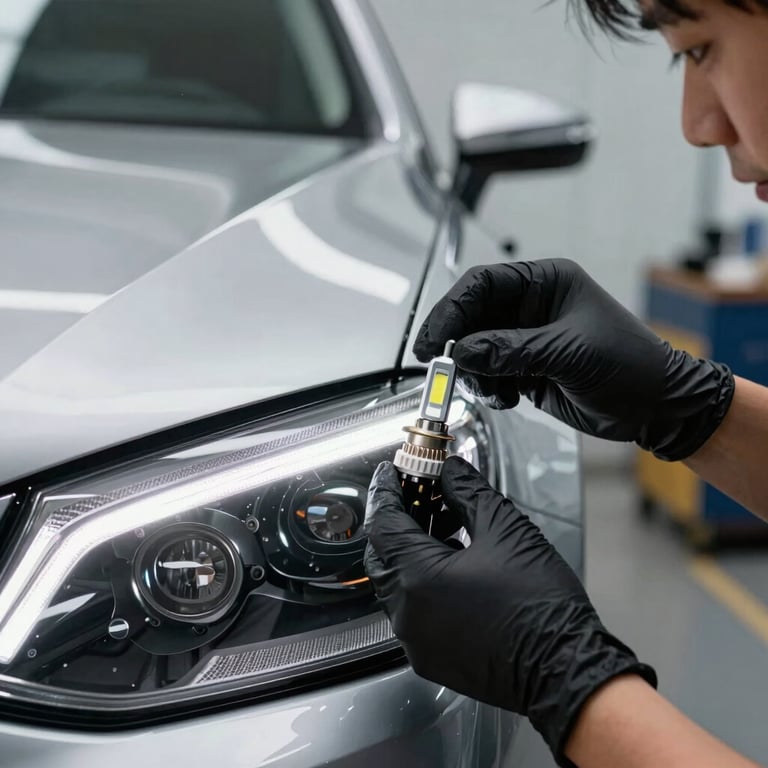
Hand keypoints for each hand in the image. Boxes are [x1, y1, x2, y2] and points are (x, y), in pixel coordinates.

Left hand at [364, 457, 655, 765]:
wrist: (564, 667)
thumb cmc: (539, 604)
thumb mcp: (505, 529)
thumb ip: (468, 493)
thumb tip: (451, 472)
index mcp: (418, 577)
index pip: (383, 523)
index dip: (385, 491)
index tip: (390, 473)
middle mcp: (407, 612)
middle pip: (382, 555)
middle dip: (395, 522)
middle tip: (418, 498)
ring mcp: (416, 639)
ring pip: (395, 584)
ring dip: (410, 553)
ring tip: (444, 529)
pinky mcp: (430, 657)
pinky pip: (412, 611)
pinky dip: (421, 584)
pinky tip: (452, 568)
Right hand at [414, 259, 733, 460]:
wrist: (654, 408)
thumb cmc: (629, 365)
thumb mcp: (568, 352)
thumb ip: (511, 350)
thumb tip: (462, 352)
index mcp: (545, 283)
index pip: (482, 284)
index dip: (452, 309)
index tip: (435, 340)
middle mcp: (530, 307)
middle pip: (471, 317)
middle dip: (457, 344)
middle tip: (440, 367)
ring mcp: (525, 340)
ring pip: (474, 350)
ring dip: (474, 372)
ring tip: (495, 390)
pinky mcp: (524, 369)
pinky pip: (487, 374)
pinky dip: (487, 388)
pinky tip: (509, 398)